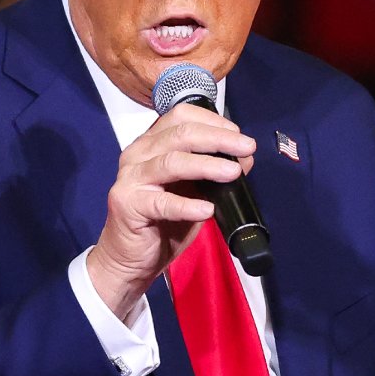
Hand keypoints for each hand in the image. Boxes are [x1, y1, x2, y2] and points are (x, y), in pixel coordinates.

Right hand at [86, 103, 254, 321]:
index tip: (238, 134)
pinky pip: (162, 203)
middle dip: (218, 138)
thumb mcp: (193, 192)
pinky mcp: (128, 205)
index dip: (212, 121)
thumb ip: (213, 172)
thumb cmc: (161, 223)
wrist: (130, 259)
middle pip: (180, 134)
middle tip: (246, 147)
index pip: (181, 116)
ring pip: (171, 162)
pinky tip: (207, 209)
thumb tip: (245, 158)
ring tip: (233, 172)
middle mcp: (137, 154)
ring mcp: (130, 179)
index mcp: (152, 144)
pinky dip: (187, 205)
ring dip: (206, 165)